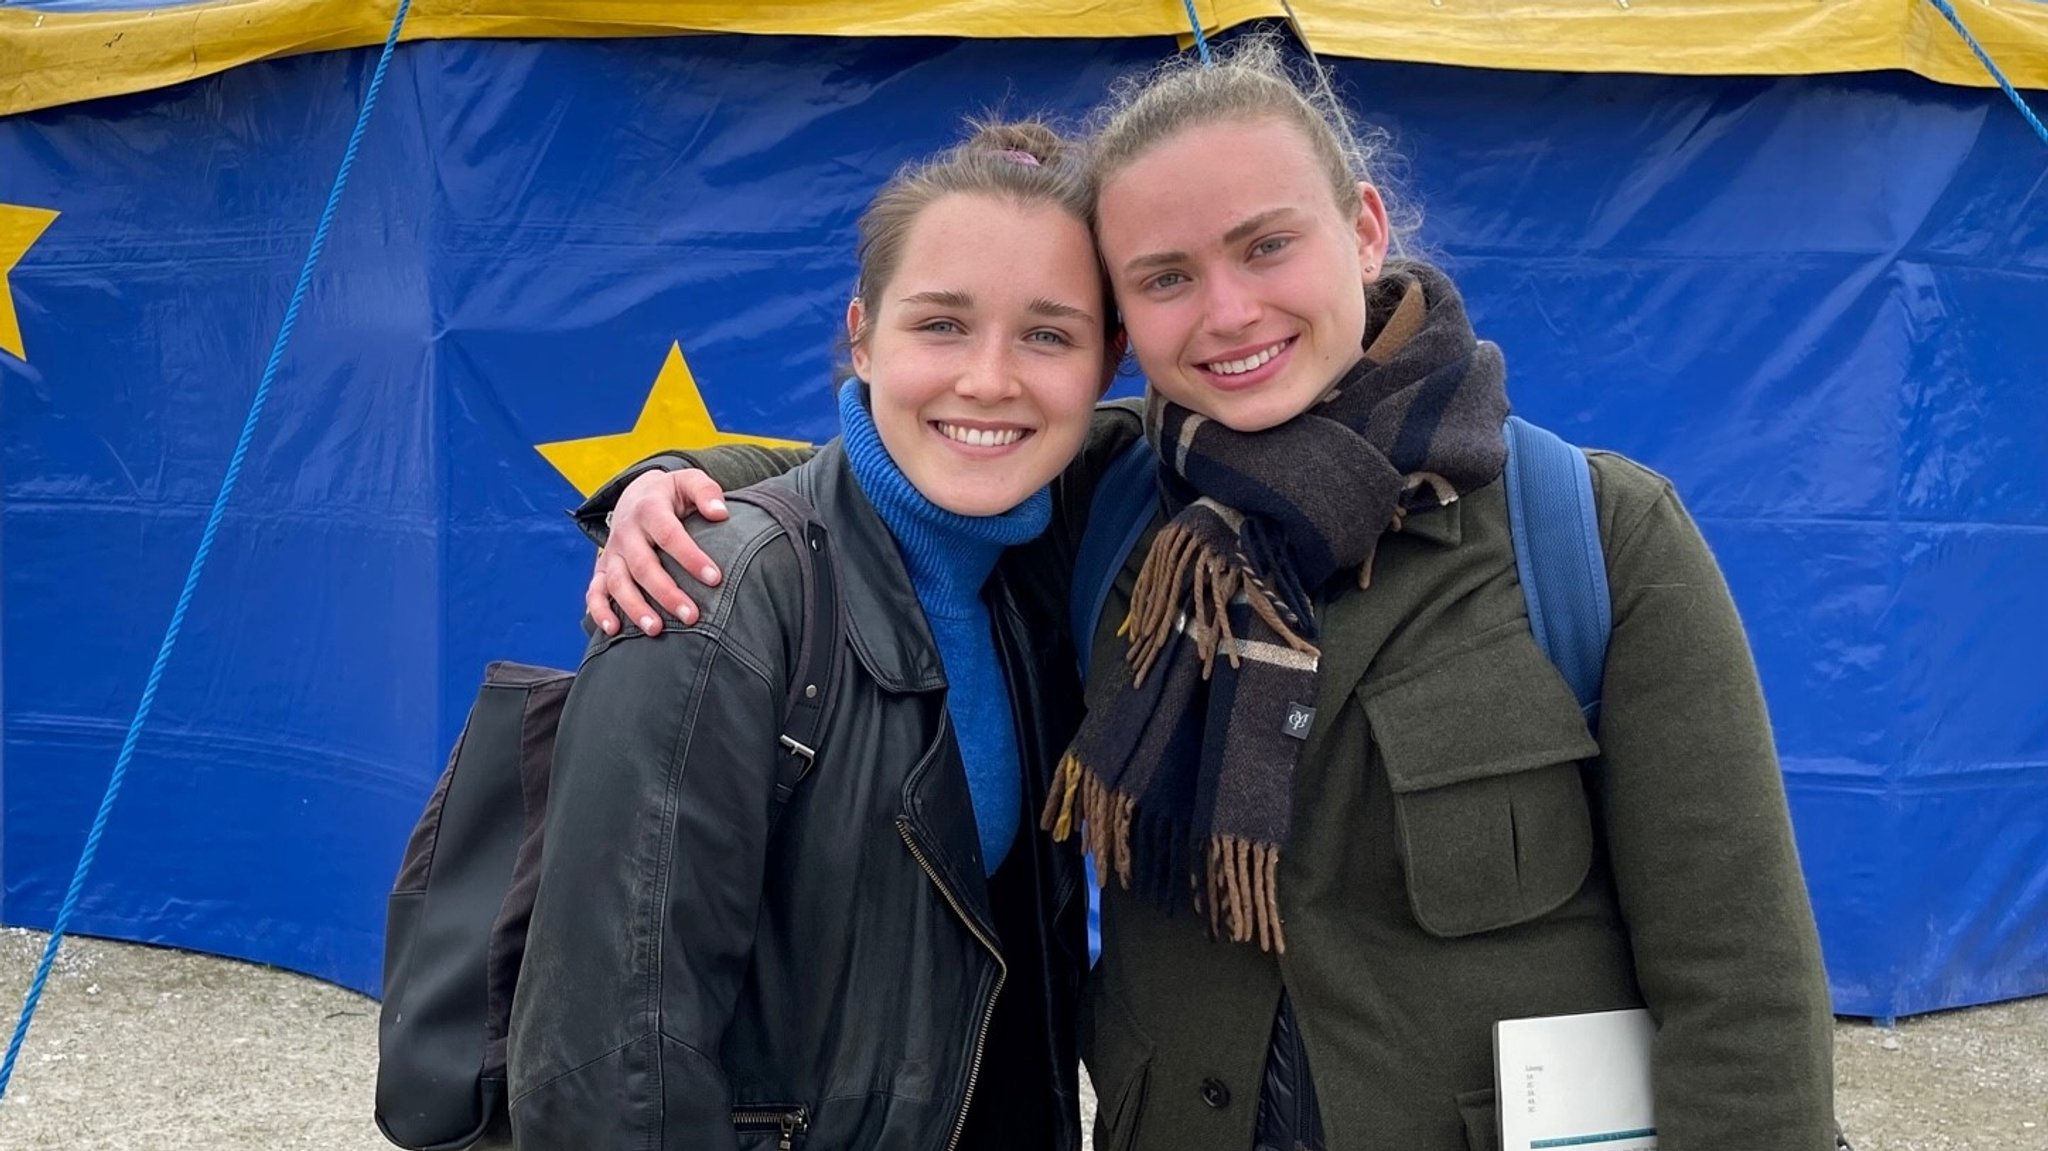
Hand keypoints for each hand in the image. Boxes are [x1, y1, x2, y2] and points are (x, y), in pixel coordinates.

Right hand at [585, 469, 731, 635]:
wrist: (636, 494)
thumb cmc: (671, 494)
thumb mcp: (689, 481)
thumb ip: (706, 491)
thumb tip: (720, 513)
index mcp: (649, 509)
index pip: (669, 535)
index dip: (690, 557)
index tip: (714, 578)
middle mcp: (626, 532)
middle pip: (643, 565)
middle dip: (666, 593)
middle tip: (692, 615)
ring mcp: (612, 552)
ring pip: (617, 582)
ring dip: (635, 608)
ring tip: (656, 630)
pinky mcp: (602, 567)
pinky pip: (594, 590)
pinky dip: (599, 610)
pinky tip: (613, 630)